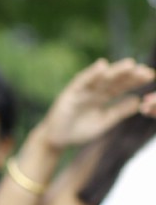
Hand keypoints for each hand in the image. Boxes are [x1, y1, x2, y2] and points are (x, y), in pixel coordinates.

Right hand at [38, 57, 155, 154]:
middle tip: (145, 70)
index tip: (150, 76)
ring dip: (115, 71)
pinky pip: (82, 81)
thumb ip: (119, 112)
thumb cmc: (79, 130)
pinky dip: (91, 73)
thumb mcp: (104, 122)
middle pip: (115, 79)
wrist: (57, 140)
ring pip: (101, 78)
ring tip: (130, 64)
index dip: (136, 81)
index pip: (122, 86)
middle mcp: (95, 90)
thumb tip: (138, 102)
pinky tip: (102, 66)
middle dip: (129, 74)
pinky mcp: (70, 92)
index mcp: (104, 96)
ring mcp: (83, 90)